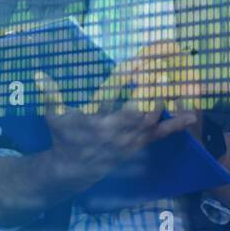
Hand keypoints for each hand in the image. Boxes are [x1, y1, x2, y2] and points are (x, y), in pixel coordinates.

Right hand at [35, 49, 194, 190]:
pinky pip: (159, 135)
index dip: (127, 77)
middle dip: (152, 89)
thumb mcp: (54, 115)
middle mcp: (113, 128)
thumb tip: (38, 74)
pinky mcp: (137, 145)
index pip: (112, 94)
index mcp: (94, 117)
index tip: (138, 62)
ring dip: (165, 100)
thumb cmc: (64, 137)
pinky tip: (191, 115)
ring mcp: (128, 139)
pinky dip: (175, 125)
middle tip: (165, 70)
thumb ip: (51, 93)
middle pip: (138, 106)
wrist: (73, 168)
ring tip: (177, 82)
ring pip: (151, 119)